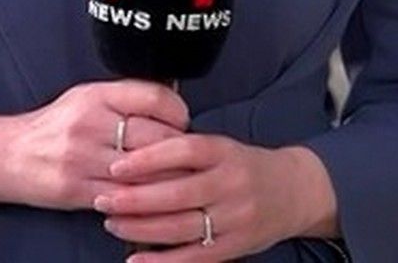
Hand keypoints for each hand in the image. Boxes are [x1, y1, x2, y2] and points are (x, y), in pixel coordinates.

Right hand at [0, 80, 188, 216]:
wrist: (7, 154)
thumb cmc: (55, 127)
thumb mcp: (86, 98)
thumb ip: (124, 99)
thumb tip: (171, 103)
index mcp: (95, 95)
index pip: (153, 97)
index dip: (177, 112)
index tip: (183, 123)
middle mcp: (89, 123)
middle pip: (154, 137)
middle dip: (178, 151)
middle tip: (187, 158)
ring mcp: (82, 157)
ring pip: (144, 171)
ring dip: (167, 180)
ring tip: (177, 181)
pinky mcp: (76, 188)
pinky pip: (124, 198)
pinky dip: (143, 200)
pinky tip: (152, 200)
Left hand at [97, 139, 335, 260]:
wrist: (294, 191)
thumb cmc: (244, 166)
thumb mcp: (221, 147)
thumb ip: (185, 151)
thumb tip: (132, 157)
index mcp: (225, 152)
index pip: (183, 151)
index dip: (147, 159)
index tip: (116, 166)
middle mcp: (231, 184)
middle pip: (177, 193)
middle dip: (134, 199)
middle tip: (103, 199)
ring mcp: (235, 218)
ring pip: (181, 227)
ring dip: (141, 228)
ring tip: (112, 224)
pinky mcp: (235, 246)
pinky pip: (194, 257)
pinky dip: (162, 262)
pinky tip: (135, 260)